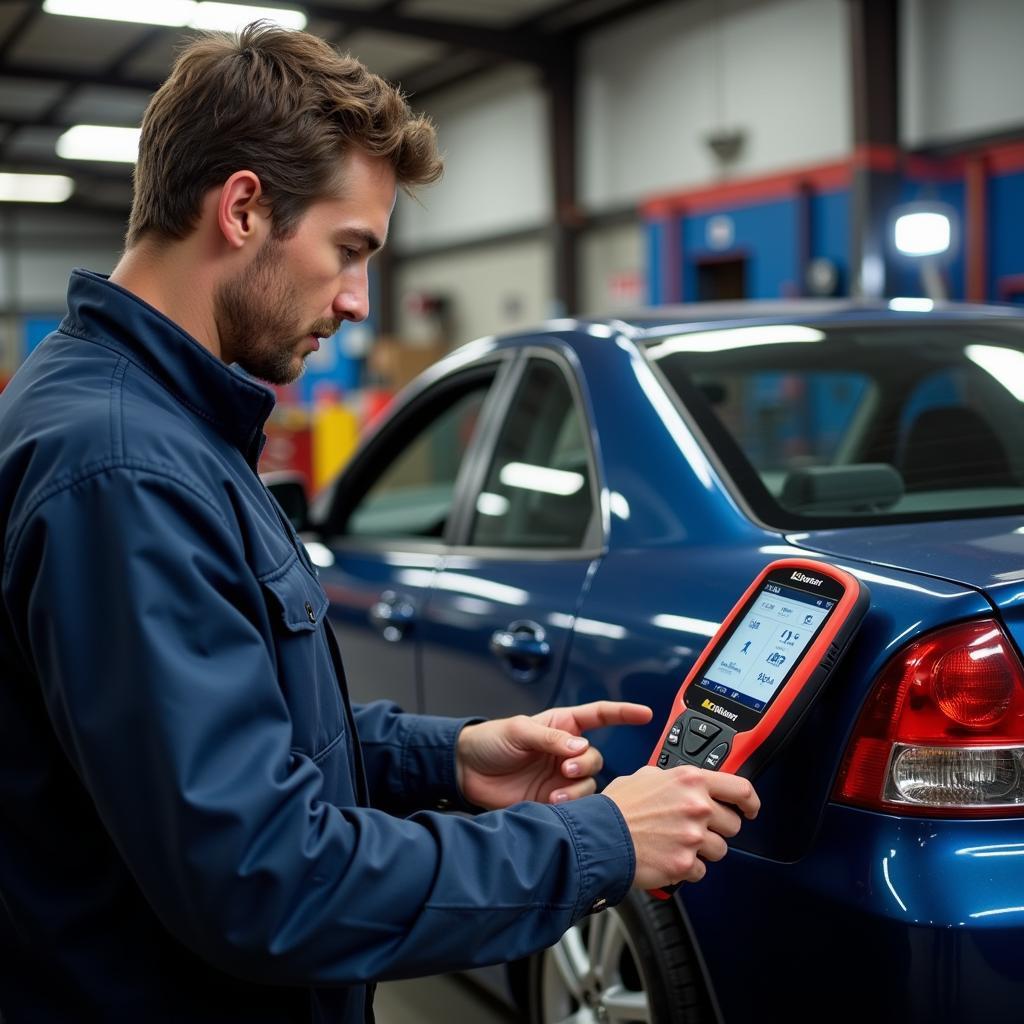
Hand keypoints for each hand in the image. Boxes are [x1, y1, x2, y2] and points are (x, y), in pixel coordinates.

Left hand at [456, 701, 652, 809]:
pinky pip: (575, 804)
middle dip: (586, 764)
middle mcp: (565, 751)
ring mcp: (560, 776)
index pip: (599, 715)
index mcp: (561, 726)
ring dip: (577, 788)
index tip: (645, 714)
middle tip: (567, 768)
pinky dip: (569, 805)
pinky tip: (552, 803)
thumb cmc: (490, 741)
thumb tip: (579, 747)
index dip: (623, 713)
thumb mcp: (519, 730)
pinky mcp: (552, 799)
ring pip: (589, 784)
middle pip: (595, 757)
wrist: (466, 772)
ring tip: (555, 793)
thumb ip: (550, 738)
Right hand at [603, 765, 759, 890]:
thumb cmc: (617, 808)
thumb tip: (683, 783)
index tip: (750, 809)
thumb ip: (672, 779)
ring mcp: (693, 836)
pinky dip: (687, 869)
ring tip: (676, 844)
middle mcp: (697, 806)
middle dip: (717, 830)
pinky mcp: (685, 863)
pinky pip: (700, 871)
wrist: (600, 836)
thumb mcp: (645, 776)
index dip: (751, 802)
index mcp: (690, 780)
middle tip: (695, 830)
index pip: (741, 789)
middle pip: (733, 825)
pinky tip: (668, 857)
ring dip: (702, 851)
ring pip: (719, 851)